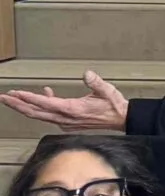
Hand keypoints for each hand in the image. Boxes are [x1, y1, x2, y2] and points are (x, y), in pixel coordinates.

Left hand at [0, 69, 130, 131]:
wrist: (122, 120)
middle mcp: (66, 118)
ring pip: (39, 115)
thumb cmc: (114, 106)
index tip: (15, 93)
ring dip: (24, 107)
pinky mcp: (67, 122)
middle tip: (4, 98)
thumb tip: (87, 74)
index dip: (28, 98)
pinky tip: (43, 95)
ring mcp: (65, 122)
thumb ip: (96, 82)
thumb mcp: (108, 91)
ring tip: (13, 99)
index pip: (45, 103)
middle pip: (35, 112)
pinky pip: (48, 115)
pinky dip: (40, 106)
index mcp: (73, 109)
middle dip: (17, 105)